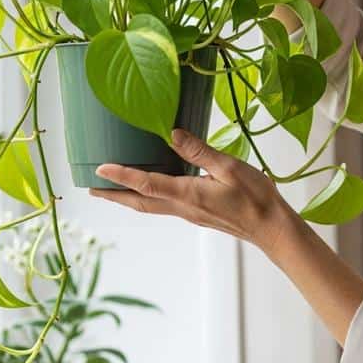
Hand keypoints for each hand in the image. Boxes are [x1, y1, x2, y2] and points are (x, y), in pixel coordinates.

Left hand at [89, 128, 293, 253]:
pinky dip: (149, 198)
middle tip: (91, 188)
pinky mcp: (198, 215)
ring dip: (128, 199)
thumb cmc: (255, 197)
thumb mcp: (229, 167)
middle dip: (114, 195)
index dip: (121, 175)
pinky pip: (165, 206)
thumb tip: (172, 133)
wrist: (271, 228)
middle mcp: (183, 207)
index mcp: (187, 194)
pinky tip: (151, 191)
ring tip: (113, 191)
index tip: (100, 169)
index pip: (146, 184)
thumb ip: (200, 150)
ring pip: (150, 206)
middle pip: (140, 202)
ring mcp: (190, 214)